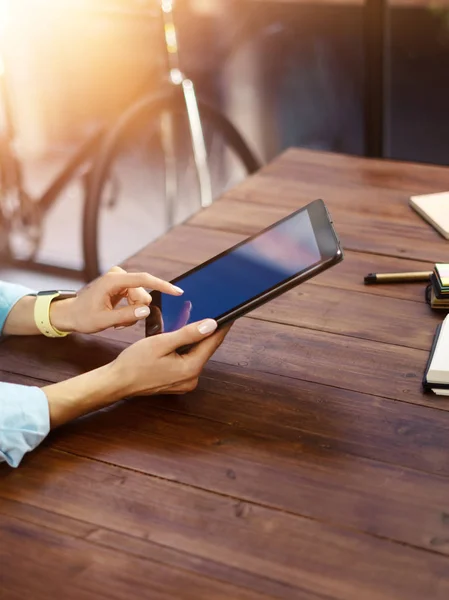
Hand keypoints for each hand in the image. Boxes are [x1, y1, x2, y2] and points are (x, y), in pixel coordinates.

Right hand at [44, 318, 230, 427]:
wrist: (117, 382)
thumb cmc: (134, 362)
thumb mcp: (162, 342)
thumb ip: (188, 333)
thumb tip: (211, 325)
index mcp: (190, 369)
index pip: (212, 343)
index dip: (222, 327)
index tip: (231, 314)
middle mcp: (191, 379)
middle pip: (205, 349)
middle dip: (205, 331)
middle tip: (210, 311)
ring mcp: (184, 383)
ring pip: (195, 355)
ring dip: (193, 340)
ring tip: (191, 322)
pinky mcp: (177, 382)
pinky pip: (187, 361)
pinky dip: (185, 349)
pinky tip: (179, 338)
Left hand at [51, 266, 182, 333]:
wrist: (70, 314)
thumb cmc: (83, 317)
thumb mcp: (104, 320)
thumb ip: (126, 316)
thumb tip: (146, 311)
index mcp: (113, 281)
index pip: (144, 280)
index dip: (162, 286)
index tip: (177, 292)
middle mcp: (117, 275)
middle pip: (143, 293)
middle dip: (137, 310)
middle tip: (121, 323)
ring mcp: (119, 279)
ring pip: (141, 297)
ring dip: (133, 311)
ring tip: (118, 321)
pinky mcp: (121, 284)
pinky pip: (136, 297)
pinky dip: (131, 309)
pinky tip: (119, 316)